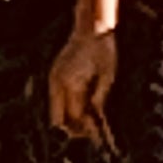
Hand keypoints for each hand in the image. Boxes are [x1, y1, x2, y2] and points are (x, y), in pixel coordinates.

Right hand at [48, 31, 117, 145]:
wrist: (91, 27)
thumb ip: (100, 98)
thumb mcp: (108, 75)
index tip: (95, 135)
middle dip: (72, 129)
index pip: (73, 116)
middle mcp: (57, 83)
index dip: (83, 129)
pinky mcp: (55, 75)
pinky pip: (58, 99)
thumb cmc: (103, 49)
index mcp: (70, 83)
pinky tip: (80, 107)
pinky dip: (67, 106)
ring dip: (69, 119)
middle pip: (58, 118)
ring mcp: (54, 79)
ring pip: (56, 110)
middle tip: (89, 133)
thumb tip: (96, 119)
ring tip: (86, 123)